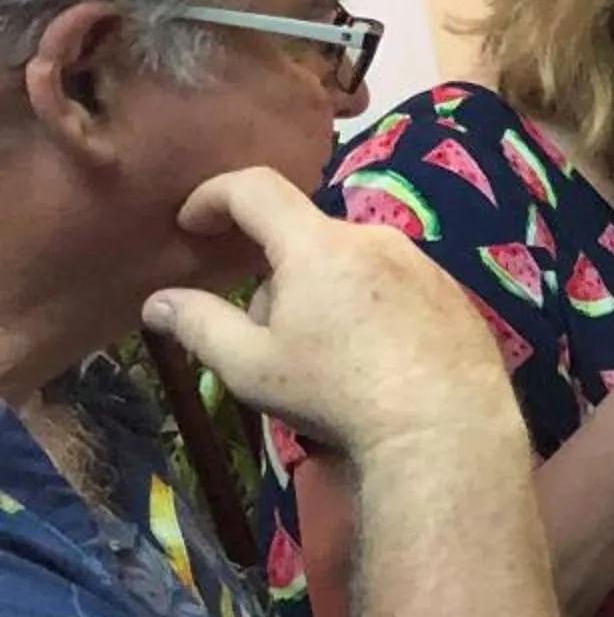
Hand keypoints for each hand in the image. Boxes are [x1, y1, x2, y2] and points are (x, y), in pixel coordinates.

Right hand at [143, 168, 523, 454]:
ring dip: (324, 292)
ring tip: (327, 358)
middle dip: (274, 276)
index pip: (255, 188)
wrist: (446, 428)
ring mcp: (422, 263)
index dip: (213, 196)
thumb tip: (157, 302)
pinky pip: (394, 284)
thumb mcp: (252, 366)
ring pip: (351, 262)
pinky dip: (370, 307)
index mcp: (318, 244)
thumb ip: (199, 325)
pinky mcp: (453, 293)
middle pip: (304, 237)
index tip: (192, 223)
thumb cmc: (338, 392)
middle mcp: (375, 238)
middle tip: (268, 334)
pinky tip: (375, 361)